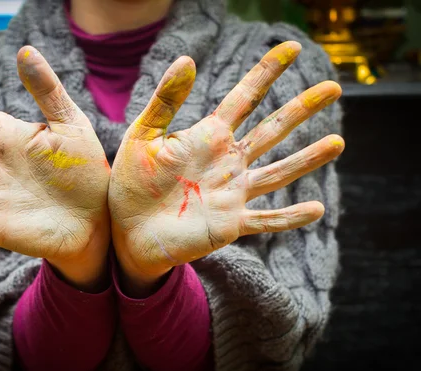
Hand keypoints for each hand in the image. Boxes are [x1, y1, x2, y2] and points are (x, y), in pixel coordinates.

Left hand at [109, 41, 344, 290]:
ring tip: (338, 142)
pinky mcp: (229, 223)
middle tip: (333, 88)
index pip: (244, 98)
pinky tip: (317, 209)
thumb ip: (165, 101)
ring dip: (307, 159)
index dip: (267, 72)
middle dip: (301, 109)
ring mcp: (231, 193)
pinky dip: (289, 217)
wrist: (126, 229)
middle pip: (271, 130)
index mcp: (207, 137)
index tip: (292, 47)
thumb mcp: (143, 136)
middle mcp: (227, 162)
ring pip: (277, 173)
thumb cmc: (131, 182)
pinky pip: (266, 220)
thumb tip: (187, 59)